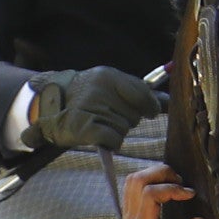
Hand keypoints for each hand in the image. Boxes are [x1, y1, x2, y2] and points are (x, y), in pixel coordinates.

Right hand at [25, 65, 164, 153]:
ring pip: (124, 128)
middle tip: (112, 116)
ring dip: (117, 131)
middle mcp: (99, 89)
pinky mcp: (83, 127)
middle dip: (129, 119)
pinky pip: (113, 139)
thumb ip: (140, 92)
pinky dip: (111, 142)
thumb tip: (169, 101)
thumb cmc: (88, 97)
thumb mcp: (111, 86)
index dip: (150, 106)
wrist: (49, 106)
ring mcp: (90, 108)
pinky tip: (102, 136)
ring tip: (102, 124)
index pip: (142, 93)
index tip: (149, 112)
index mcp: (108, 76)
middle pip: (134, 114)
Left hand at [111, 164, 206, 218]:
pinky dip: (148, 183)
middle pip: (137, 180)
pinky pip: (132, 191)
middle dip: (161, 173)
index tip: (190, 195)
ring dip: (153, 175)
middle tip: (182, 183)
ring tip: (175, 184)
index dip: (172, 188)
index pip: (150, 194)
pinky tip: (165, 192)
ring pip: (131, 182)